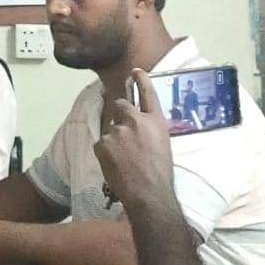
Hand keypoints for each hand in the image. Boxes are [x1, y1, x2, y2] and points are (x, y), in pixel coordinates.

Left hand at [94, 68, 174, 210]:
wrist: (148, 193)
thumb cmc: (160, 173)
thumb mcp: (163, 145)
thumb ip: (149, 130)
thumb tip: (138, 128)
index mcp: (155, 122)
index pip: (148, 95)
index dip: (142, 81)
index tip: (136, 71)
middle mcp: (135, 121)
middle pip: (120, 106)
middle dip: (120, 115)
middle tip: (125, 135)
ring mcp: (117, 131)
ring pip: (111, 130)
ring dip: (115, 141)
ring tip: (126, 161)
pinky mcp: (103, 143)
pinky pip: (102, 144)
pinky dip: (106, 153)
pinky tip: (117, 165)